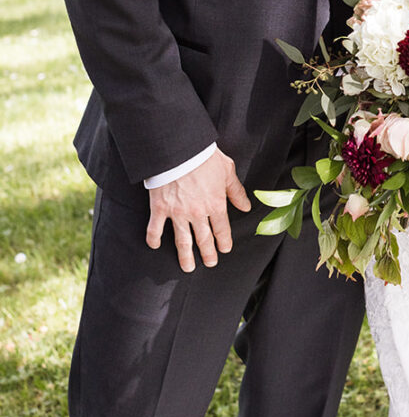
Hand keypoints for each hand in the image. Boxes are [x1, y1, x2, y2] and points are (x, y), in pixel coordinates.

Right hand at [146, 149, 250, 271]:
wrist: (180, 149)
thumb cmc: (205, 157)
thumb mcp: (227, 171)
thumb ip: (236, 191)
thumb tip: (246, 206)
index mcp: (216, 204)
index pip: (222, 230)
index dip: (224, 241)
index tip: (225, 249)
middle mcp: (198, 213)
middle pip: (204, 239)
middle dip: (208, 254)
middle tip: (210, 263)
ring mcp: (178, 213)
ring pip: (183, 241)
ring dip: (186, 256)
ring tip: (188, 267)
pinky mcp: (160, 208)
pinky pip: (155, 229)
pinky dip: (154, 239)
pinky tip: (155, 246)